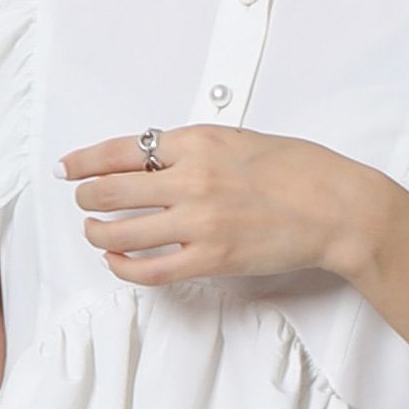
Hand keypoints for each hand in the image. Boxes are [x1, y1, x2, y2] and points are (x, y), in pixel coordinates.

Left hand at [56, 124, 379, 285]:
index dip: (85, 161)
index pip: (121, 149)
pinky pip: (148, 268)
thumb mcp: (243, 140)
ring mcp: (199, 221)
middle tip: (84, 201)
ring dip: (97, 233)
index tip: (70, 168)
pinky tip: (119, 262)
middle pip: (110, 190)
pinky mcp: (211, 258)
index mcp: (199, 142)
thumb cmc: (304, 172)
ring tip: (97, 233)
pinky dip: (123, 267)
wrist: (339, 207)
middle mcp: (192, 179)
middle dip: (87, 197)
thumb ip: (199, 149)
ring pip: (120, 231)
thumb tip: (161, 161)